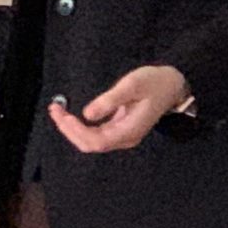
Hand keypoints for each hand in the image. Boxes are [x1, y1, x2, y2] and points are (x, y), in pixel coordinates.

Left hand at [50, 65, 189, 153]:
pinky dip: (81, 126)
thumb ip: (110, 100)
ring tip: (57, 111)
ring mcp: (123, 136)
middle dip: (69, 130)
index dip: (76, 131)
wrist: (173, 86)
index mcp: (129, 131)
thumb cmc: (154, 83)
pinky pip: (96, 134)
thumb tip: (87, 114)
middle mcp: (125, 138)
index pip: (96, 141)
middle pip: (90, 144)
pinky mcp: (120, 130)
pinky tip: (71, 115)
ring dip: (72, 129)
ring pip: (91, 141)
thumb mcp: (132, 85)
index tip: (63, 115)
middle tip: (54, 110)